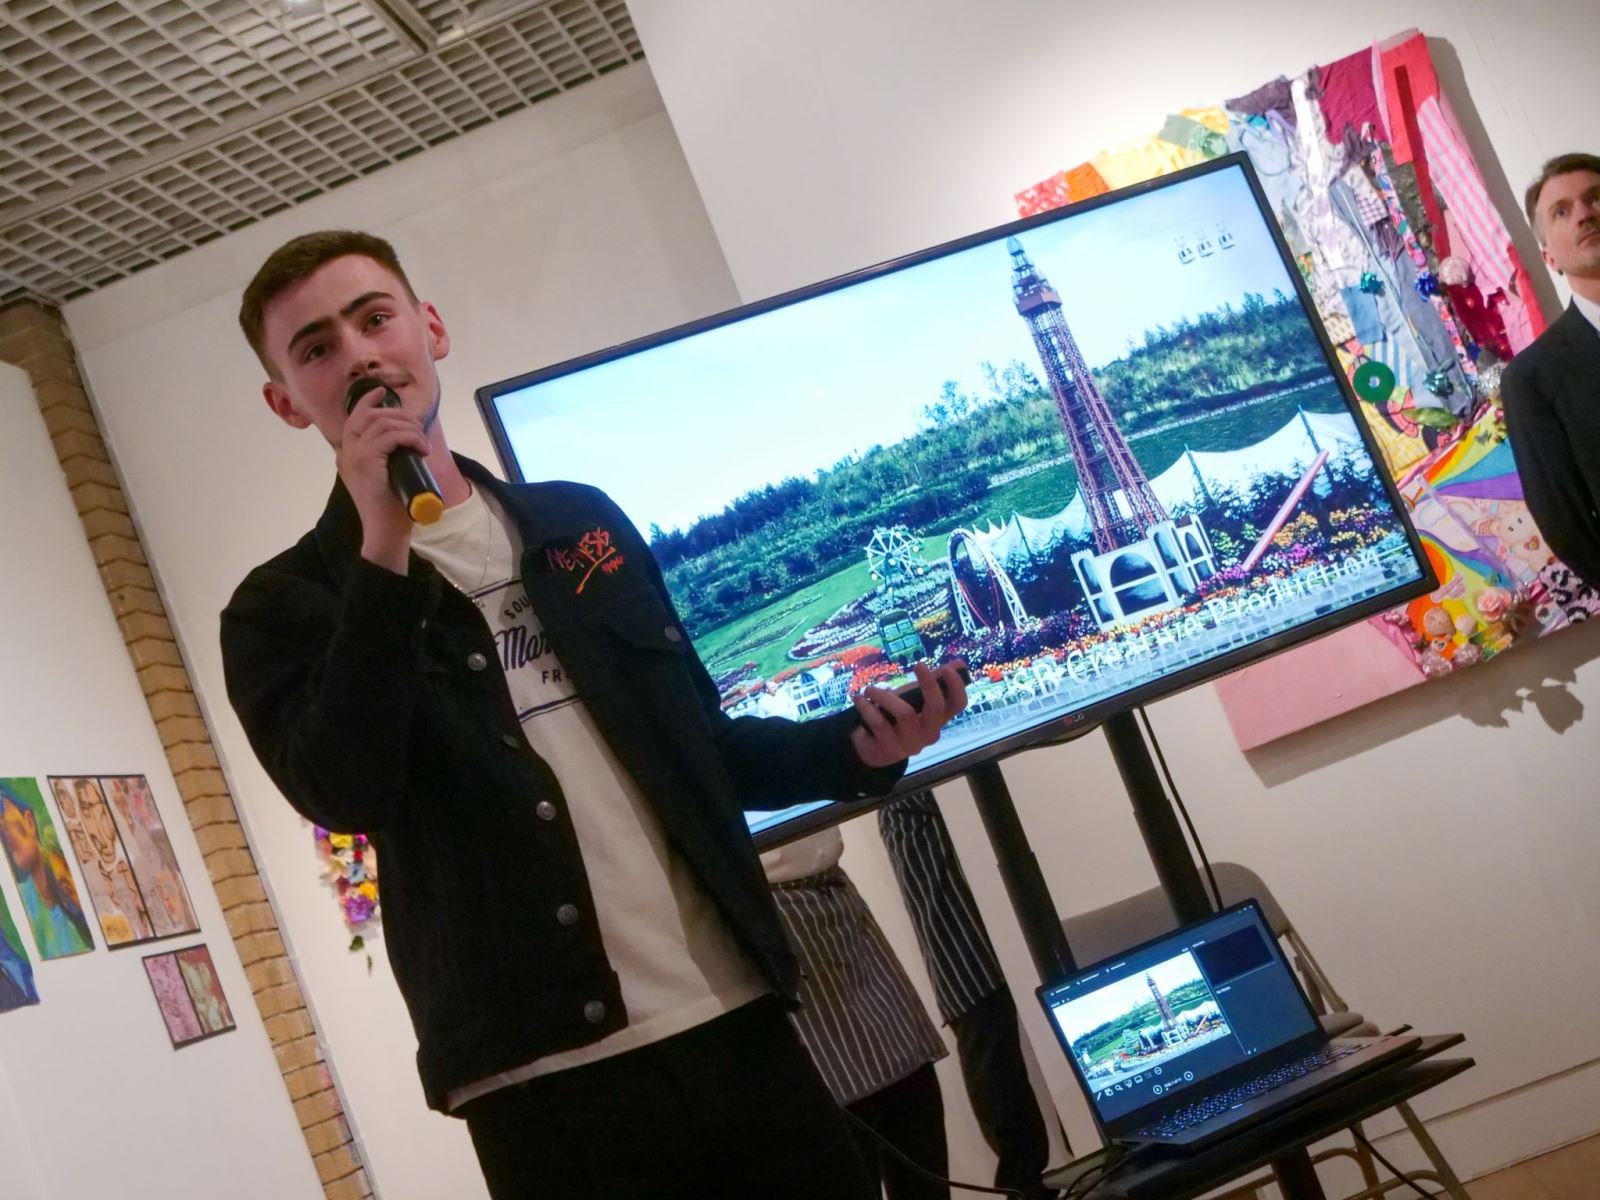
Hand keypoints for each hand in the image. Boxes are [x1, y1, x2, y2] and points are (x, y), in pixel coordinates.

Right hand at [339, 384, 430, 572]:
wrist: (385, 531)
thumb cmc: (391, 508)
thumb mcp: (388, 476)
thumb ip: (388, 458)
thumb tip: (410, 439)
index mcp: (348, 455)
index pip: (355, 419)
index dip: (368, 402)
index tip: (382, 393)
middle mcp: (346, 452)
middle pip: (371, 416)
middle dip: (400, 417)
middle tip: (418, 430)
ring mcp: (354, 456)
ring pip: (382, 424)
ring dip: (409, 428)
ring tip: (422, 444)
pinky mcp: (366, 462)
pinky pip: (389, 437)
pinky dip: (409, 437)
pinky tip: (420, 448)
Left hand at [849, 659, 968, 769]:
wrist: (873, 749)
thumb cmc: (896, 719)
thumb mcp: (914, 700)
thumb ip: (934, 683)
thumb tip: (960, 664)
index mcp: (937, 720)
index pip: (957, 705)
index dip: (957, 687)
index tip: (947, 669)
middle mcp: (927, 733)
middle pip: (936, 709)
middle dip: (930, 685)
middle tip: (919, 665)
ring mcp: (909, 743)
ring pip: (904, 712)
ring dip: (884, 695)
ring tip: (869, 689)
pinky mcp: (888, 749)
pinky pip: (879, 722)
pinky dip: (866, 707)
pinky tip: (858, 699)